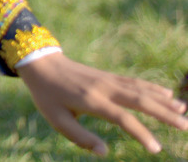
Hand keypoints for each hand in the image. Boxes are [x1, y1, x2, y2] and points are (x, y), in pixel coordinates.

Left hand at [18, 52, 187, 154]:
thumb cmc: (46, 94)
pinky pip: (134, 82)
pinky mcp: (108, 76)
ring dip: (163, 100)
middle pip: (140, 101)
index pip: (123, 118)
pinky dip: (152, 88)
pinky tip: (166, 94)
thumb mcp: (56, 119)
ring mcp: (108, 80)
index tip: (156, 148)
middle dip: (164, 114)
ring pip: (140, 90)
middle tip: (186, 126)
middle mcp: (104, 88)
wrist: (41, 62)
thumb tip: (104, 153)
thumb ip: (80, 137)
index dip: (141, 133)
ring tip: (184, 111)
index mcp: (91, 100)